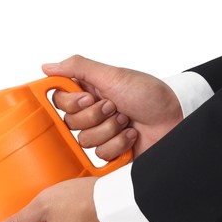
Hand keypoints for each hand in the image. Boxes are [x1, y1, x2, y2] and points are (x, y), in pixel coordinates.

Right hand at [44, 55, 183, 158]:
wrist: (175, 119)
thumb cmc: (149, 94)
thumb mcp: (113, 75)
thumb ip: (78, 67)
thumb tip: (46, 66)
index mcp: (88, 93)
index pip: (59, 102)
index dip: (72, 103)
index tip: (90, 98)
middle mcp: (91, 113)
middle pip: (70, 122)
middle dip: (97, 117)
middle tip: (116, 108)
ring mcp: (100, 133)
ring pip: (84, 140)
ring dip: (110, 130)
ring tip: (128, 122)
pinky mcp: (109, 151)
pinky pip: (99, 155)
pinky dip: (119, 145)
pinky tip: (132, 136)